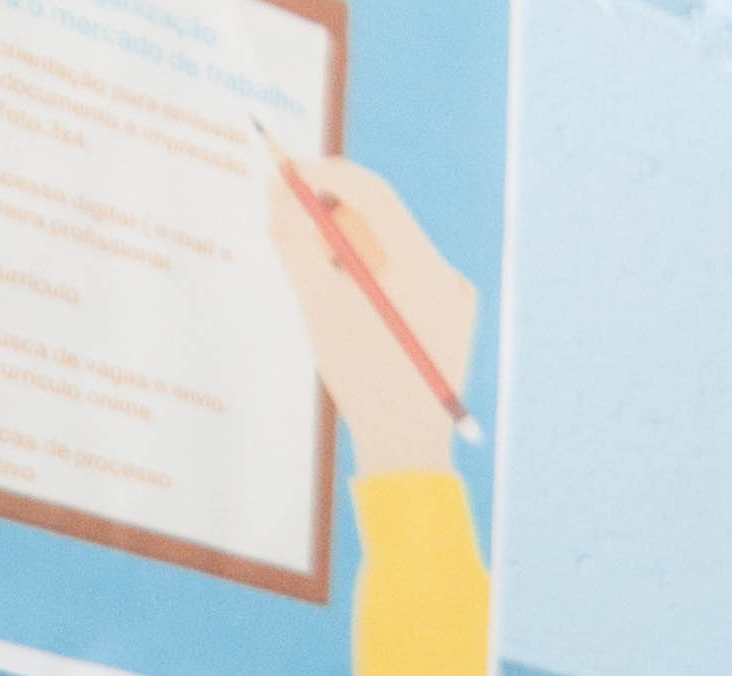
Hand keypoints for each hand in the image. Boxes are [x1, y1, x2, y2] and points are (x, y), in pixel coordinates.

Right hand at [262, 154, 473, 476]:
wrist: (405, 447)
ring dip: (348, 251)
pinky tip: (353, 312)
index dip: (325, 175)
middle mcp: (448, 275)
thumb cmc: (361, 379)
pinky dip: (370, 277)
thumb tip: (276, 187)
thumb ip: (294, 240)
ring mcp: (454, 296)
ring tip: (327, 290)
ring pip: (389, 247)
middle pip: (382, 218)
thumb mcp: (318, 305)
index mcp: (425, 270)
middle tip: (292, 233)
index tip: (285, 171)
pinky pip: (404, 276)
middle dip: (331, 217)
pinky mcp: (451, 315)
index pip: (374, 193)